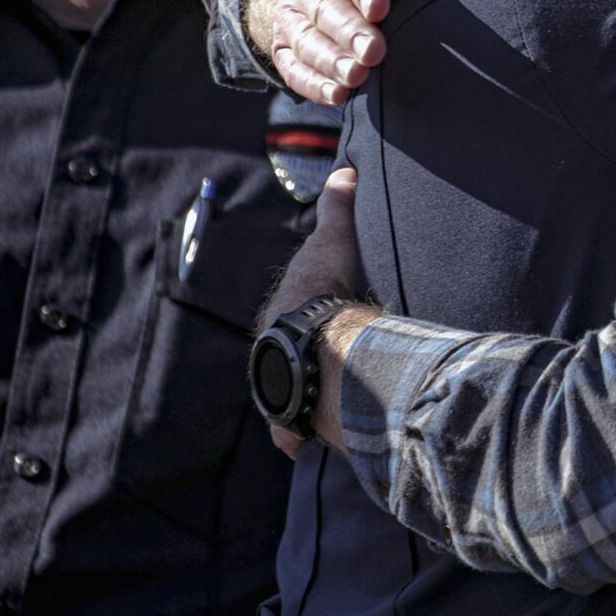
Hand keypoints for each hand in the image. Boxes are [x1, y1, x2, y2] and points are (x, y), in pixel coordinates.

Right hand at [245, 0, 454, 105]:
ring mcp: (293, 14)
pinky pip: (293, 66)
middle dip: (348, 30)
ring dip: (329, 60)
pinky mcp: (286, 45)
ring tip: (356, 77)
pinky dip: (312, 83)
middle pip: (324, 7)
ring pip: (306, 38)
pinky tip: (337, 96)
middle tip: (374, 52)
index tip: (381, 6)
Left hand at [263, 166, 378, 459]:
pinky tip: (304, 444)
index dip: (304, 313)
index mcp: (279, 314)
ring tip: (323, 399)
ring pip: (285, 394)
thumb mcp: (334, 240)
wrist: (317, 345)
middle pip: (283, 355)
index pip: (288, 312)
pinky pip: (291, 430)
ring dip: (297, 398)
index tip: (320, 316)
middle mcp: (271, 353)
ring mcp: (279, 387)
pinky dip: (296, 436)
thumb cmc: (322, 291)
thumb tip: (344, 171)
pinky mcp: (291, 419)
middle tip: (322, 359)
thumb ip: (338, 208)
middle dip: (297, 358)